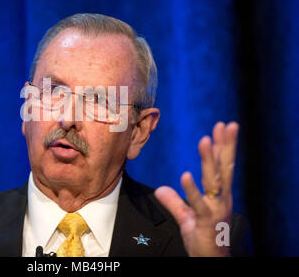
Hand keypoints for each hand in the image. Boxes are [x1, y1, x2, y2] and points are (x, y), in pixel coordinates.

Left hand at [154, 121, 238, 256]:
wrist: (210, 260)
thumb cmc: (204, 238)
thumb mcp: (187, 217)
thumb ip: (175, 201)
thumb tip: (160, 189)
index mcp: (219, 195)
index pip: (222, 165)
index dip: (223, 146)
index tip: (222, 127)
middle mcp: (221, 199)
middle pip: (224, 168)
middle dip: (225, 145)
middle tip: (226, 125)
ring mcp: (215, 209)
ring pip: (213, 180)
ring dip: (209, 160)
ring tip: (205, 140)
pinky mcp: (205, 221)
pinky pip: (198, 203)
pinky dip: (192, 189)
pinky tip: (185, 175)